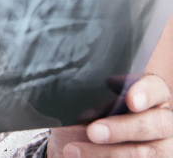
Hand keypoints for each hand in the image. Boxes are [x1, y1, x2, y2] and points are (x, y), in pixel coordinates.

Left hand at [49, 74, 172, 156]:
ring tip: (74, 150)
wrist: (128, 137)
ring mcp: (165, 148)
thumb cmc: (117, 113)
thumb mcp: (114, 100)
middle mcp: (166, 122)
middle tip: (93, 132)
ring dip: (106, 153)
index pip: (156, 90)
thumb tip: (106, 86)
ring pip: (144, 154)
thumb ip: (110, 96)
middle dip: (122, 129)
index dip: (145, 94)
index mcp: (157, 97)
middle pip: (154, 125)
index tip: (131, 100)